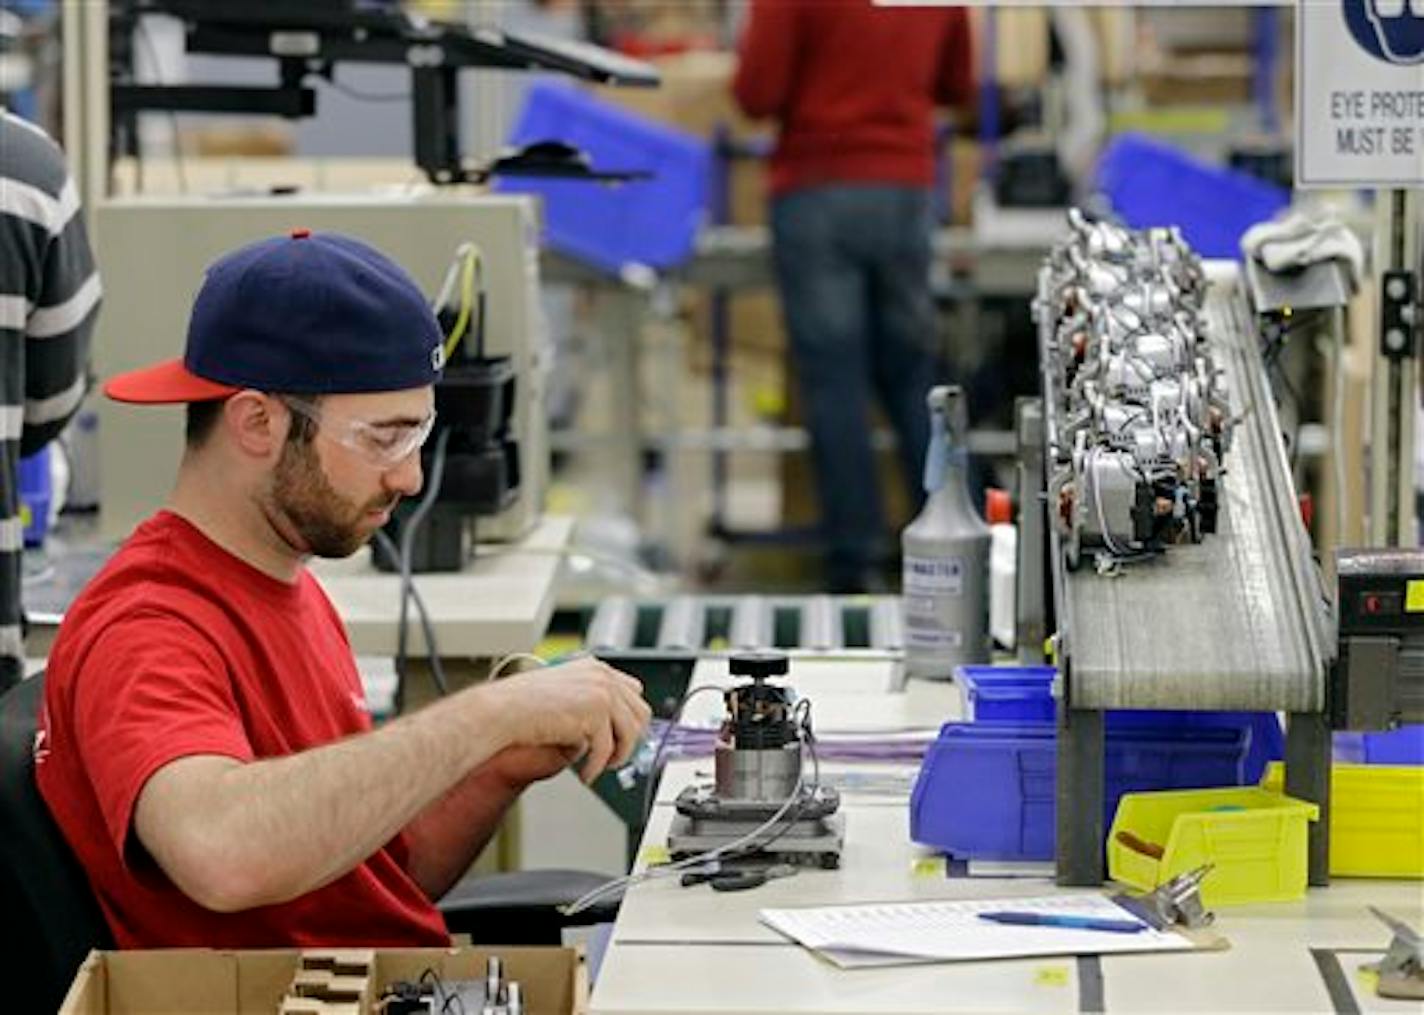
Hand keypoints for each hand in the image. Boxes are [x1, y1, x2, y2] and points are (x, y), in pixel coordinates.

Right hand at [487, 657, 650, 783]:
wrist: (502, 711)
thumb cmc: (521, 706)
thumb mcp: (564, 695)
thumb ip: (590, 704)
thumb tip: (614, 732)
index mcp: (595, 667)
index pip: (633, 692)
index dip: (630, 719)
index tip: (624, 738)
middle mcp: (602, 676)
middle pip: (640, 713)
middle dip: (630, 739)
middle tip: (614, 757)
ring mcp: (601, 692)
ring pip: (630, 733)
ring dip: (617, 756)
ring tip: (600, 767)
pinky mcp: (595, 713)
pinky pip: (607, 750)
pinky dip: (597, 767)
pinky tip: (586, 774)